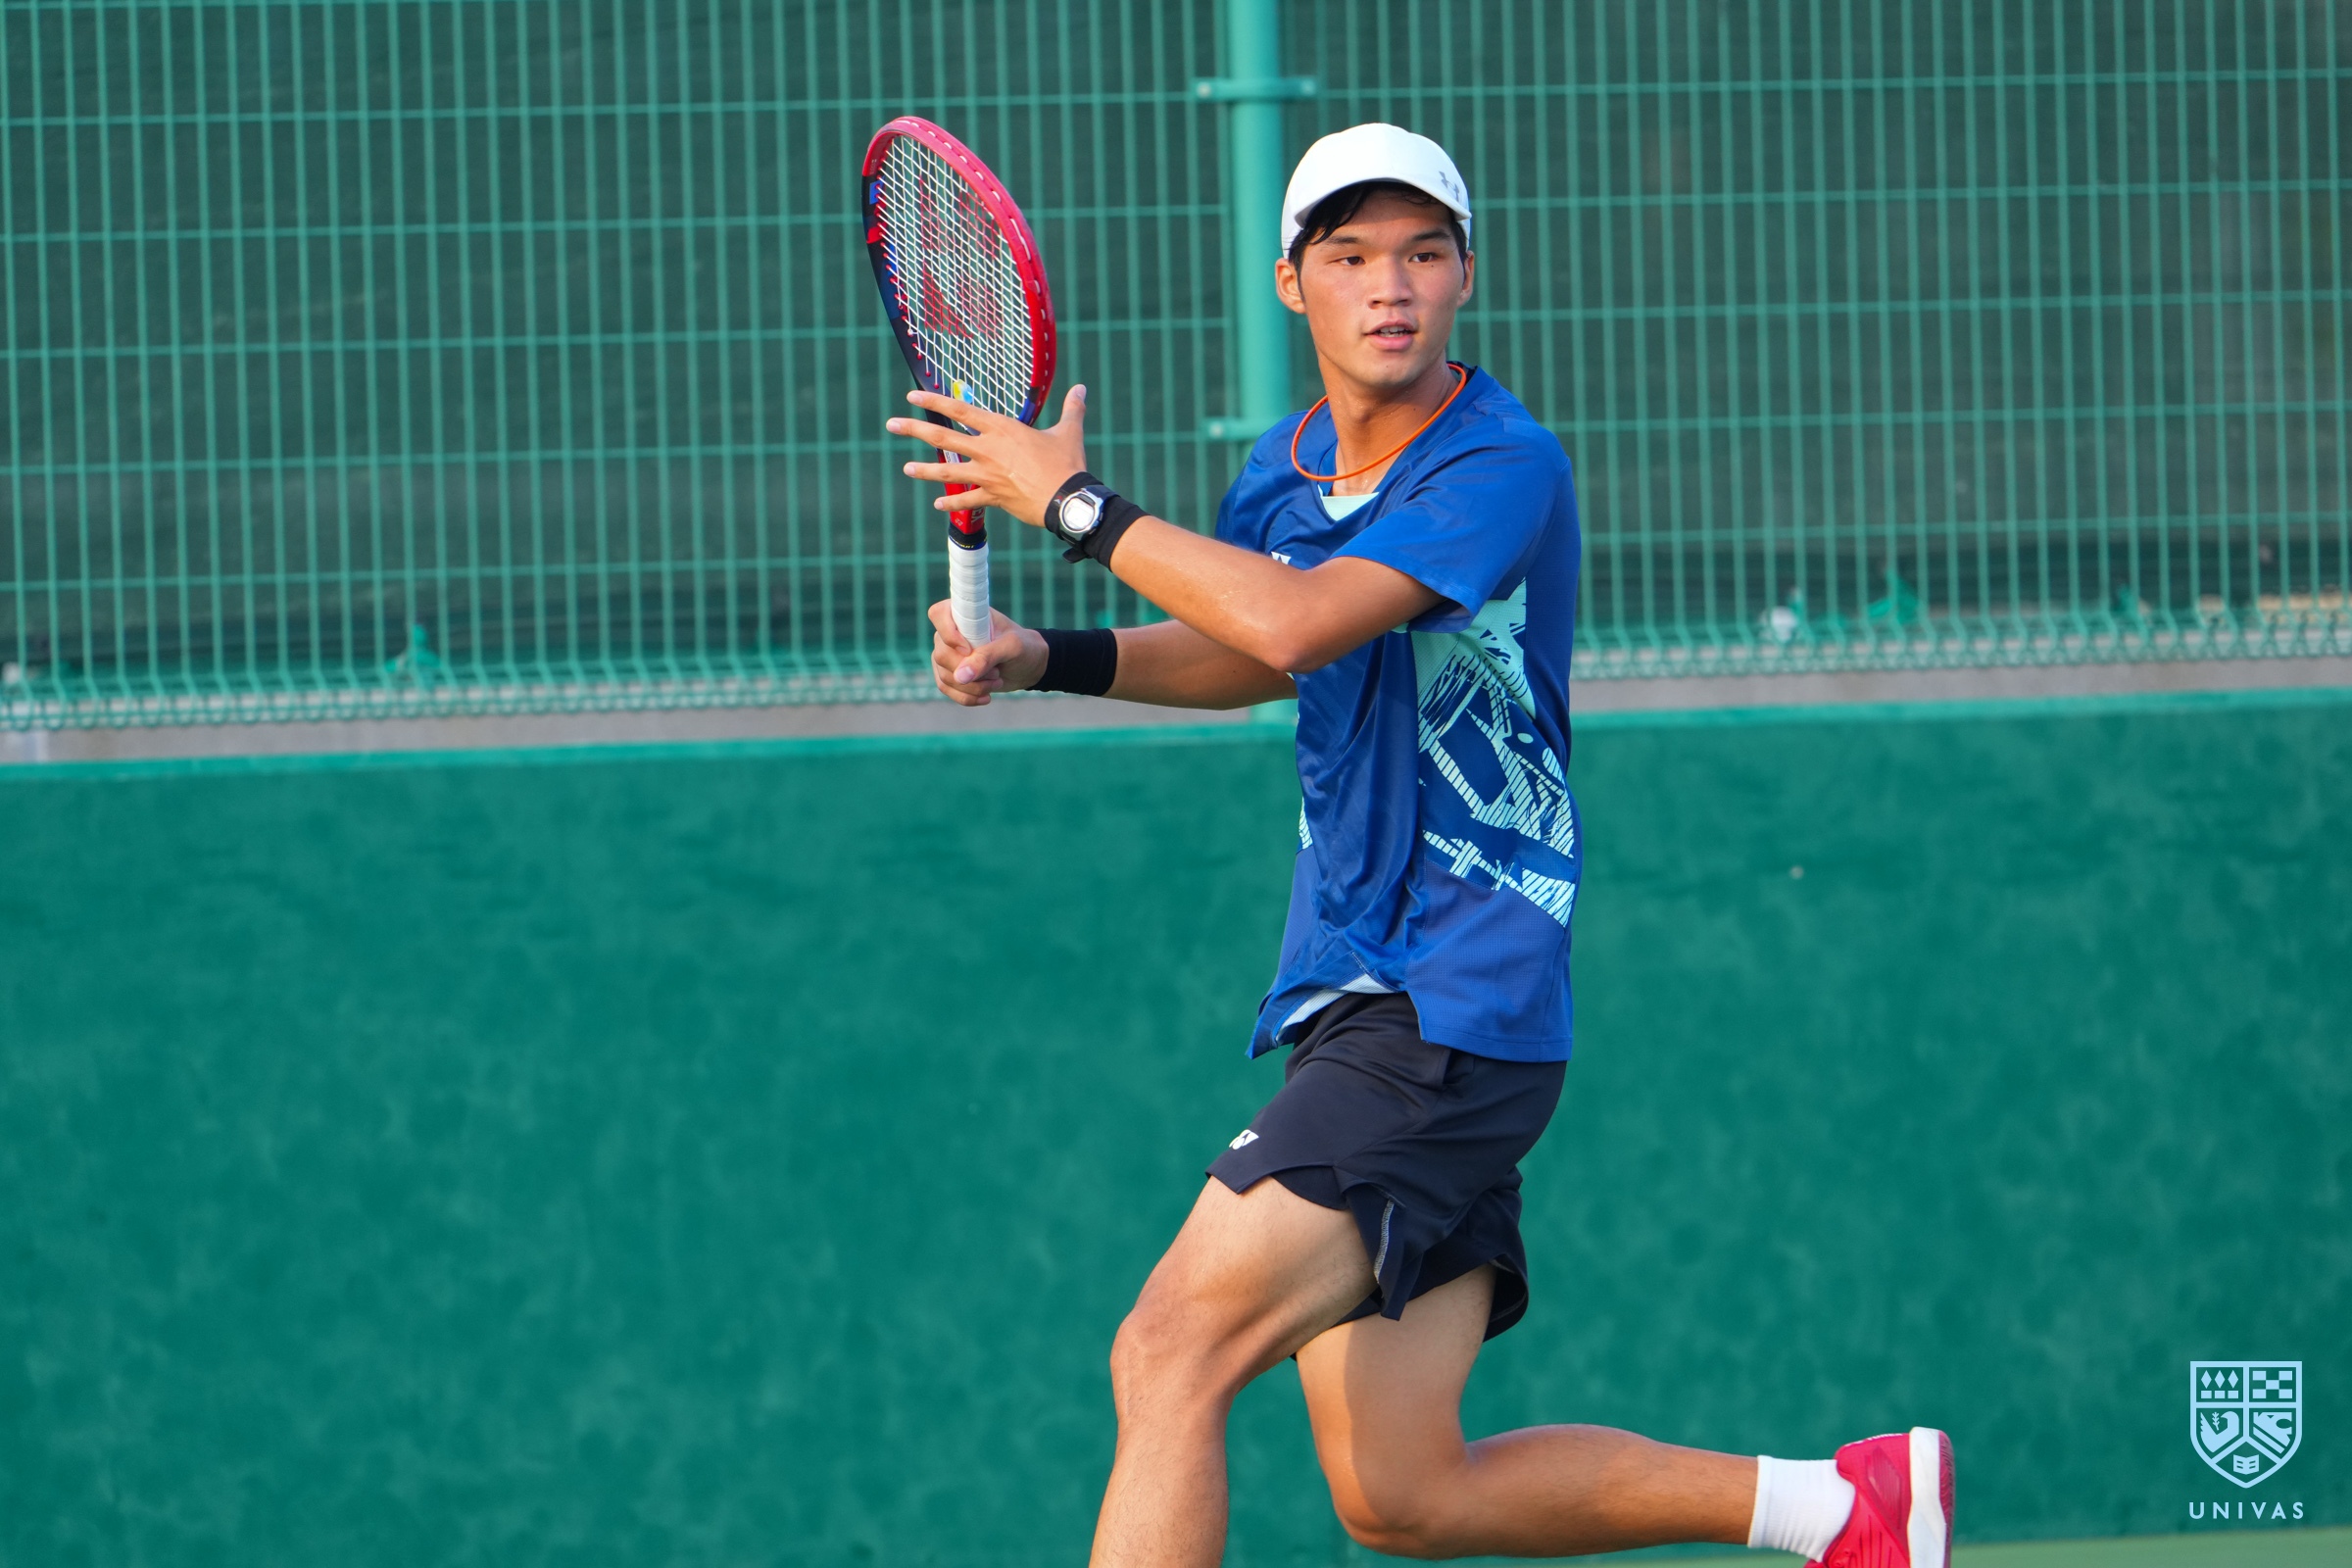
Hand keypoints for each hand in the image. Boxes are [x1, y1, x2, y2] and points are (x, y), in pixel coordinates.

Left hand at [887, 384, 1090, 527]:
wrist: (1068, 498)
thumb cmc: (1068, 463)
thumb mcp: (1070, 431)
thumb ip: (1072, 408)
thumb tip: (1081, 388)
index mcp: (1002, 428)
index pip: (961, 409)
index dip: (934, 401)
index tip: (912, 396)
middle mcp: (988, 449)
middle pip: (943, 437)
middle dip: (914, 429)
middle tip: (891, 424)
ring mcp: (987, 475)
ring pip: (947, 471)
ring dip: (924, 470)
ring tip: (906, 468)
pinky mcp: (993, 497)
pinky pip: (967, 501)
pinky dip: (952, 504)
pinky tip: (938, 505)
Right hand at [930, 600, 1048, 705]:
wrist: (1027, 666)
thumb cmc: (1022, 647)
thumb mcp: (1011, 647)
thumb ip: (987, 657)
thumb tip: (960, 676)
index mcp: (965, 614)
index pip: (938, 614)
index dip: (949, 634)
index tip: (969, 650)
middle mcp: (950, 632)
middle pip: (942, 654)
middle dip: (971, 671)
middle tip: (997, 672)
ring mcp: (947, 653)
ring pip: (945, 676)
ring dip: (973, 687)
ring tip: (996, 681)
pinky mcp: (949, 673)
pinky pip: (946, 689)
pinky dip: (967, 697)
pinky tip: (986, 697)